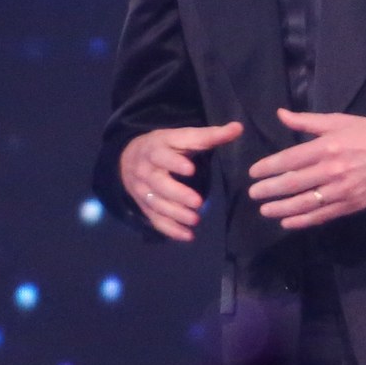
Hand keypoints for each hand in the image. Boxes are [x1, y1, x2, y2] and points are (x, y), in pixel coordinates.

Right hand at [121, 122, 243, 242]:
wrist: (127, 158)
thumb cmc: (165, 147)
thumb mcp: (181, 137)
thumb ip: (209, 136)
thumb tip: (238, 128)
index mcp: (156, 148)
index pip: (163, 154)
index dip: (175, 162)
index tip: (191, 170)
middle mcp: (146, 169)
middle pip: (158, 183)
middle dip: (177, 194)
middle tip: (197, 202)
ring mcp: (143, 190)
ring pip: (157, 203)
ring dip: (176, 214)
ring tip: (196, 220)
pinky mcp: (144, 206)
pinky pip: (155, 219)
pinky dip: (170, 229)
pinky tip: (188, 236)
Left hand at [249, 110, 365, 230]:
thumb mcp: (339, 121)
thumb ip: (308, 121)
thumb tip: (280, 115)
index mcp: (327, 146)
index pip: (290, 159)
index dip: (269, 167)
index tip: (254, 172)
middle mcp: (331, 170)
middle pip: (293, 183)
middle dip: (269, 189)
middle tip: (253, 193)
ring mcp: (341, 190)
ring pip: (305, 202)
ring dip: (281, 208)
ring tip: (265, 210)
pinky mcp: (350, 205)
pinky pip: (322, 215)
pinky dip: (303, 221)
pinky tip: (287, 222)